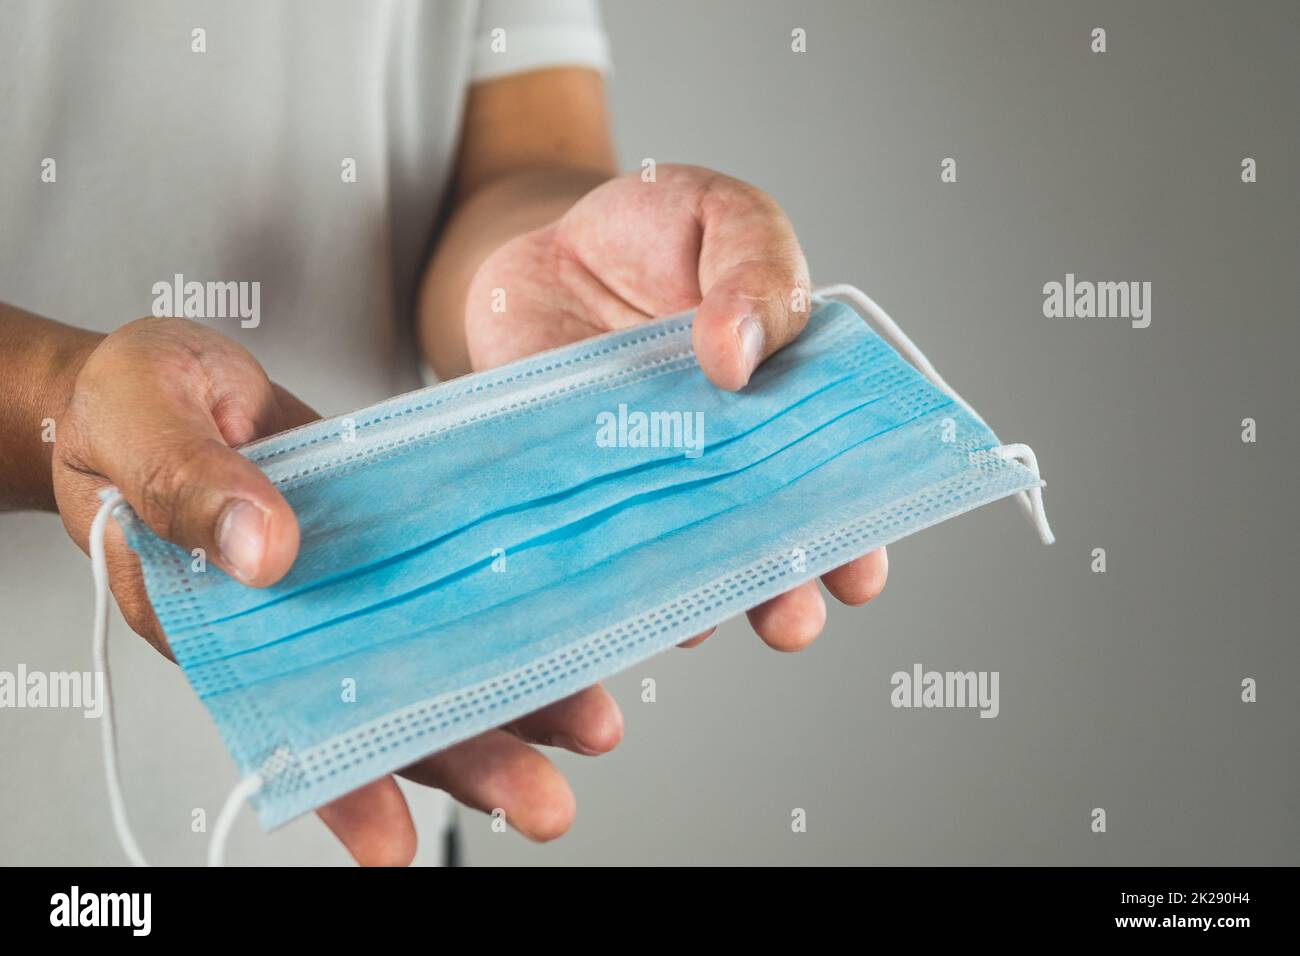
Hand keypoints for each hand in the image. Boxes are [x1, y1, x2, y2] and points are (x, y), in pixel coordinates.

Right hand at [54, 316, 617, 863]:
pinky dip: (511, 604)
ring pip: (436, 656)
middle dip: (469, 758)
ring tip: (592, 725)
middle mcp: (291, 623)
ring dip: (515, 697)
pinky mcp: (389, 542)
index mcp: (211, 619)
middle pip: (383, 710)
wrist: (163, 378)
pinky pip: (453, 583)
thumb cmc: (126, 406)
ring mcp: (347, 587)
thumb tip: (265, 550)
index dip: (340, 783)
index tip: (394, 839)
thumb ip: (188, 483)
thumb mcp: (138, 419)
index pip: (282, 722)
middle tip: (545, 801)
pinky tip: (575, 624)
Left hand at [465, 164, 888, 651]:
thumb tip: (736, 356)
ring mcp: (648, 488)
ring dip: (695, 601)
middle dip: (787, 595)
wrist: (543, 244)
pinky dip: (593, 579)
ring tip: (697, 618)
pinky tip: (600, 598)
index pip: (839, 486)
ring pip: (679, 567)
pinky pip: (585, 547)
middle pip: (767, 549)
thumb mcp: (725, 217)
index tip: (860, 571)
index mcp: (790, 408)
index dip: (859, 532)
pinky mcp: (571, 492)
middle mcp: (727, 467)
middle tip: (791, 619)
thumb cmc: (654, 233)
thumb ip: (755, 271)